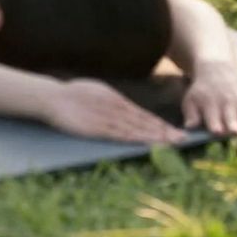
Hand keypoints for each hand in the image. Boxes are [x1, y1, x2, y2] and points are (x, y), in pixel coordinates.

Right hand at [45, 77, 183, 145]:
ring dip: (155, 136)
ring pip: (136, 128)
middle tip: (183, 140)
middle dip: (164, 131)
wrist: (52, 97)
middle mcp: (115, 107)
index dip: (159, 124)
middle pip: (144, 121)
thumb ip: (110, 102)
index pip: (142, 114)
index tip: (175, 132)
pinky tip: (148, 143)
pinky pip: (121, 134)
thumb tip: (124, 111)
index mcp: (115, 99)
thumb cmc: (71, 96)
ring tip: (172, 143)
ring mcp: (108, 117)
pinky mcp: (98, 127)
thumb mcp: (95, 93)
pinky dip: (136, 139)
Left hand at [182, 61, 236, 138]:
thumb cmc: (202, 93)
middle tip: (235, 130)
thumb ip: (191, 116)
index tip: (217, 131)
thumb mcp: (191, 101)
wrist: (216, 70)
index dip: (216, 127)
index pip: (214, 120)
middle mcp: (226, 105)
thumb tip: (189, 128)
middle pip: (232, 119)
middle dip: (233, 126)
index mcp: (210, 107)